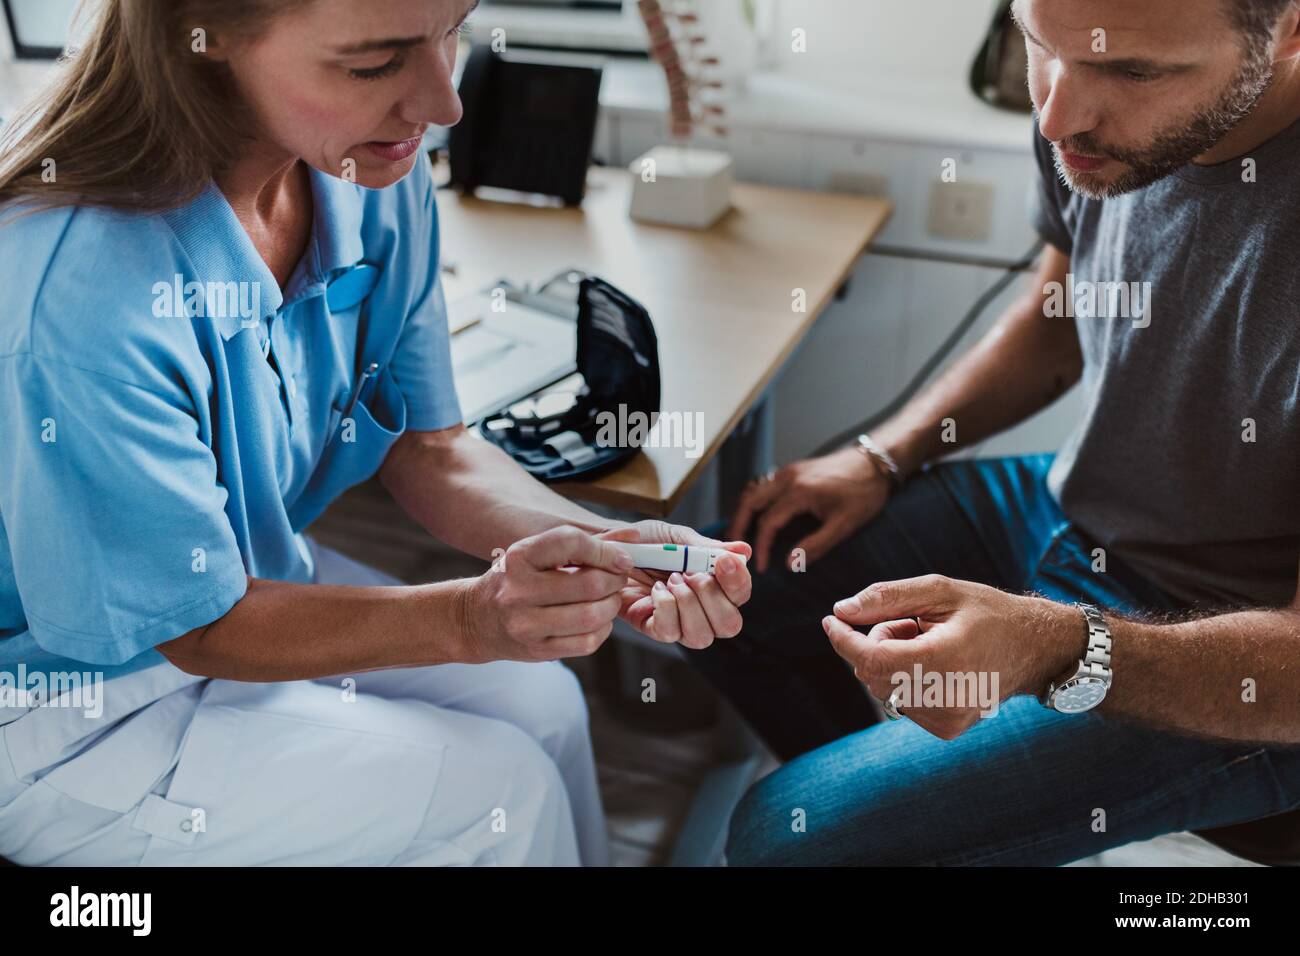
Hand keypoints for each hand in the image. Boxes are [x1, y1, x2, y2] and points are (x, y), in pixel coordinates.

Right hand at [460, 525, 636, 661]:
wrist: (475, 619)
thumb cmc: (515, 580)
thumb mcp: (537, 554)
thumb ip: (584, 544)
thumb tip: (633, 535)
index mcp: (520, 557)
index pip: (571, 542)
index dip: (605, 550)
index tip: (621, 558)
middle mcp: (518, 590)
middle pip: (589, 583)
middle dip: (615, 580)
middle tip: (618, 579)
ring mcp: (526, 624)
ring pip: (592, 615)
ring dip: (612, 606)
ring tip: (609, 599)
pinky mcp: (536, 650)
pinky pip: (587, 642)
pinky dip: (602, 629)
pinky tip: (598, 620)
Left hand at [614, 519, 752, 649]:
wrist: (609, 546)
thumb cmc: (647, 542)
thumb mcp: (678, 538)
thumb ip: (708, 548)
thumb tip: (744, 551)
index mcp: (715, 585)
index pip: (741, 594)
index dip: (738, 582)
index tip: (723, 562)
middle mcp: (702, 610)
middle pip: (729, 625)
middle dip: (712, 597)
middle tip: (691, 573)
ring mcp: (679, 623)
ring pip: (701, 636)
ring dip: (687, 604)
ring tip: (671, 579)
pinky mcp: (654, 628)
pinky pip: (669, 633)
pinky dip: (665, 607)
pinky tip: (656, 589)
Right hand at [728, 447, 890, 573]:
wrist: (875, 463)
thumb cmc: (863, 494)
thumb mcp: (845, 524)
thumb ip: (816, 545)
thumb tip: (790, 563)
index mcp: (799, 492)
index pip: (768, 522)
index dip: (762, 546)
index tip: (762, 566)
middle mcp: (787, 478)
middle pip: (750, 501)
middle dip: (738, 525)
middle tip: (734, 547)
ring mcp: (788, 471)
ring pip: (754, 491)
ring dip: (744, 512)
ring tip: (741, 534)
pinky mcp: (792, 470)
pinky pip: (764, 485)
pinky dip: (754, 502)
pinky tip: (758, 516)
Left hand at [821, 575, 1082, 739]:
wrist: (1036, 650)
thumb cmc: (987, 613)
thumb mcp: (940, 591)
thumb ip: (888, 598)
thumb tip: (840, 610)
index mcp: (946, 659)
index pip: (873, 659)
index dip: (845, 640)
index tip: (830, 620)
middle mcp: (946, 697)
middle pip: (873, 672)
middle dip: (877, 642)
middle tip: (912, 623)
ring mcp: (946, 719)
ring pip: (883, 688)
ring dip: (891, 660)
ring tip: (930, 642)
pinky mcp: (946, 729)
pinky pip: (900, 702)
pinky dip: (904, 679)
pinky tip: (936, 665)